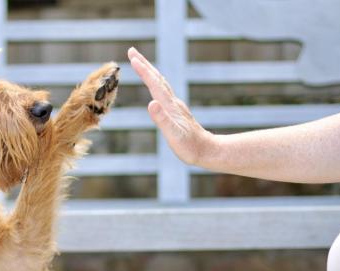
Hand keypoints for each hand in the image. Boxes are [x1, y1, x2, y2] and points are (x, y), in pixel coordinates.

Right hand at [128, 47, 213, 165]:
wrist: (207, 151)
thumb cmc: (190, 146)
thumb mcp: (174, 135)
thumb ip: (162, 119)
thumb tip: (151, 103)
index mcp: (169, 106)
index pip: (154, 84)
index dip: (143, 71)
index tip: (133, 58)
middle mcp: (173, 102)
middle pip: (157, 78)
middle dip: (144, 64)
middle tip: (131, 50)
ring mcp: (176, 106)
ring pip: (161, 83)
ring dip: (150, 71)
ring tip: (140, 63)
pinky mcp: (177, 112)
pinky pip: (163, 92)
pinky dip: (156, 83)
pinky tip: (155, 86)